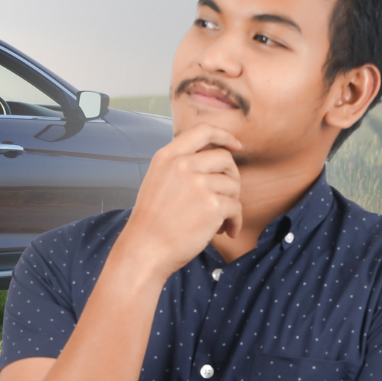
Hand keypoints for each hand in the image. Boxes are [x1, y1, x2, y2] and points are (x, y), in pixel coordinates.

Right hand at [120, 123, 241, 279]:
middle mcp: (182, 165)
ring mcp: (198, 184)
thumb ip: (179, 167)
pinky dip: (234, 222)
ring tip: (218, 221)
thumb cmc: (151, 222)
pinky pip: (236, 208)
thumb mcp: (157, 181)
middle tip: (227, 196)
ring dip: (231, 203)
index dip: (224, 135)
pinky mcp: (212, 205)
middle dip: (232, 177)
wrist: (145, 250)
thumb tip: (214, 161)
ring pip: (233, 185)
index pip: (202, 131)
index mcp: (167, 157)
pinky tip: (225, 232)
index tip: (236, 145)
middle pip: (224, 158)